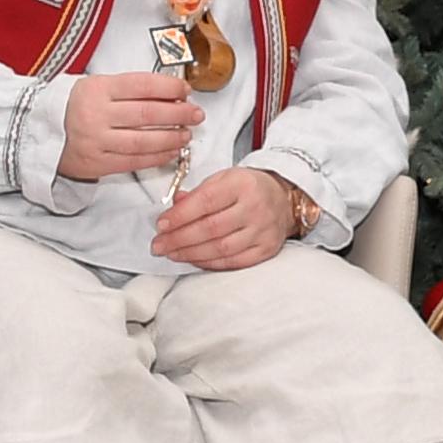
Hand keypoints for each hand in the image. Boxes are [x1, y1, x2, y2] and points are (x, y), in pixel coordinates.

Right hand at [59, 70, 201, 179]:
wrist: (40, 130)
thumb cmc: (76, 105)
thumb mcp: (98, 86)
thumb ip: (131, 89)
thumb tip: (172, 93)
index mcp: (98, 89)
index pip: (143, 86)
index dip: (170, 89)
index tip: (186, 91)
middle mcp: (96, 114)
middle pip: (148, 115)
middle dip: (179, 115)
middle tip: (196, 114)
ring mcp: (96, 141)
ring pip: (144, 142)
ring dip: (171, 139)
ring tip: (186, 135)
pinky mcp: (97, 163)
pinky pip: (134, 161)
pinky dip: (157, 157)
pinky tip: (171, 151)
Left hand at [151, 168, 298, 270]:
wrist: (283, 198)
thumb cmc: (247, 188)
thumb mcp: (223, 179)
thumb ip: (197, 193)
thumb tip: (173, 209)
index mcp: (242, 184)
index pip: (206, 201)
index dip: (180, 216)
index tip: (161, 225)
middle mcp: (256, 207)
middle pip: (211, 228)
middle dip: (179, 239)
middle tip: (159, 245)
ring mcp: (263, 231)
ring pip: (221, 248)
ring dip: (190, 253)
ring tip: (171, 253)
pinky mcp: (266, 249)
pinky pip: (233, 262)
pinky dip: (209, 263)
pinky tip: (193, 259)